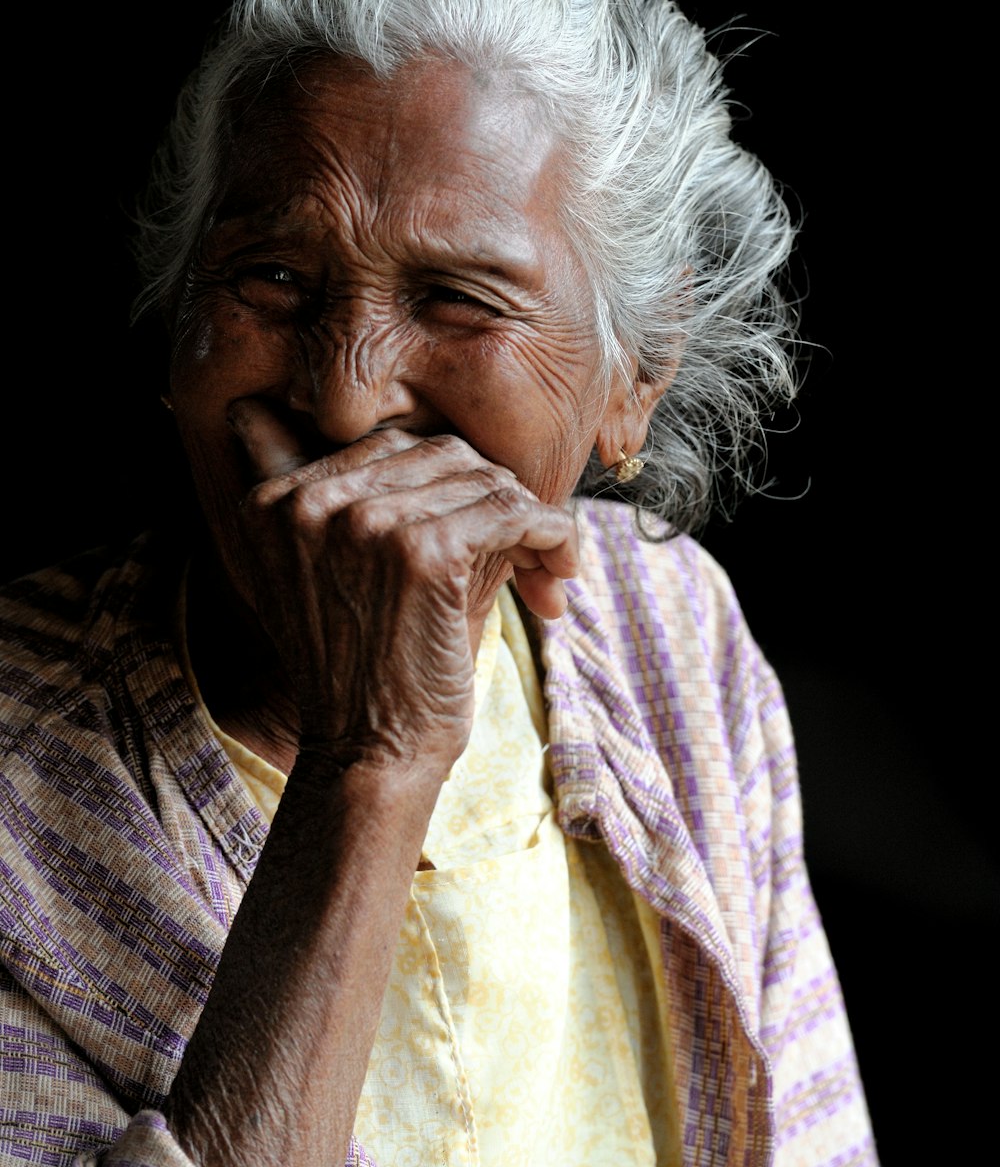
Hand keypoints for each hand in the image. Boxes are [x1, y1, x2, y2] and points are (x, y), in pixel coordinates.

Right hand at [224, 401, 579, 777]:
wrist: (369, 757)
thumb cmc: (359, 670)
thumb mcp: (314, 572)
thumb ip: (320, 496)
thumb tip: (288, 409)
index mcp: (273, 502)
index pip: (387, 446)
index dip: (446, 483)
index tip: (478, 526)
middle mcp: (309, 502)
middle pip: (438, 452)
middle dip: (490, 495)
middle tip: (523, 545)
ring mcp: (364, 524)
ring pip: (482, 478)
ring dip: (527, 518)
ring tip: (542, 564)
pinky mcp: (423, 553)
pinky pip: (513, 511)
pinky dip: (551, 535)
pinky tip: (560, 569)